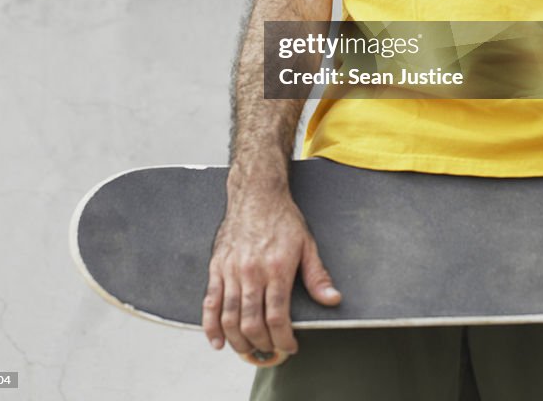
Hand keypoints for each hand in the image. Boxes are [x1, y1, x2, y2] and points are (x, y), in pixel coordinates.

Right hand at [202, 188, 340, 360]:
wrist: (256, 193)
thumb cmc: (282, 218)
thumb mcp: (307, 244)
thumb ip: (317, 276)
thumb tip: (332, 300)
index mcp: (277, 268)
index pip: (278, 317)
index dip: (284, 339)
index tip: (289, 347)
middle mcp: (251, 271)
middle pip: (252, 323)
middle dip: (263, 345)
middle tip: (270, 351)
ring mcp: (231, 270)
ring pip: (230, 317)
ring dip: (239, 341)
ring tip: (249, 350)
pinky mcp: (216, 267)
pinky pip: (210, 302)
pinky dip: (211, 326)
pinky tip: (218, 342)